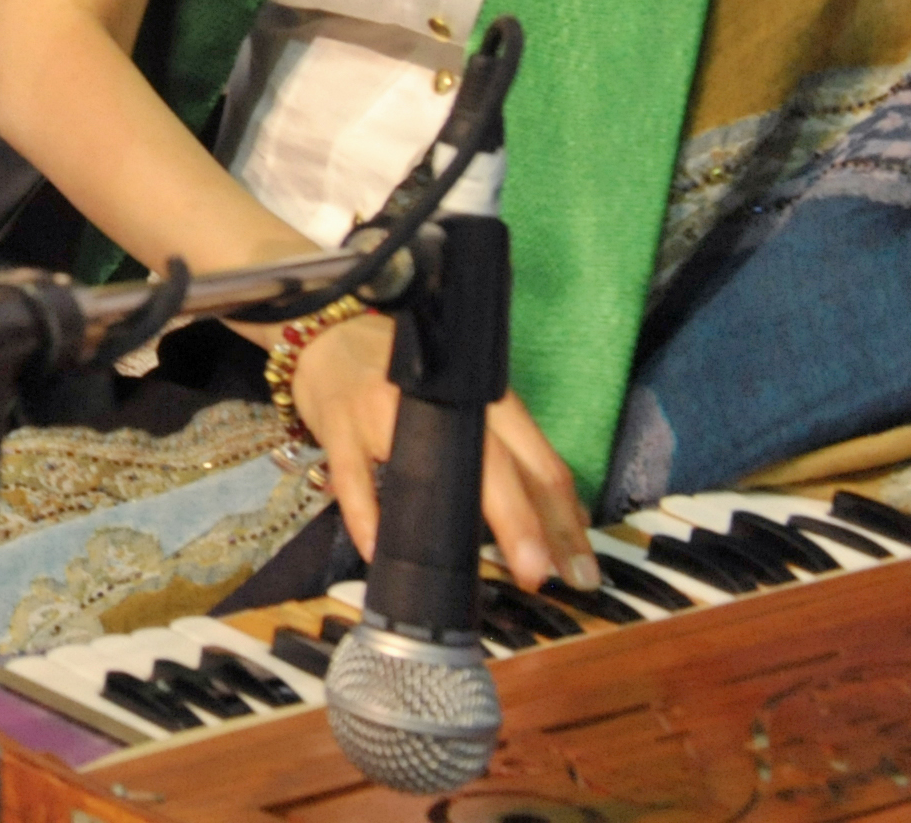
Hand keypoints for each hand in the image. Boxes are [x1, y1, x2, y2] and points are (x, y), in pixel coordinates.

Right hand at [288, 315, 596, 591]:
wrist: (328, 335)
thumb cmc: (407, 376)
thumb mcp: (465, 401)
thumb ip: (510, 453)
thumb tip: (565, 519)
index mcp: (485, 396)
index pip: (539, 463)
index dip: (564, 520)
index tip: (582, 571)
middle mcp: (442, 400)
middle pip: (495, 467)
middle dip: (524, 525)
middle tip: (541, 575)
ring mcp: (386, 412)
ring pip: (427, 473)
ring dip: (448, 527)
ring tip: (468, 573)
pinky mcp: (340, 426)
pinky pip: (355, 480)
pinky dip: (367, 519)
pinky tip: (379, 550)